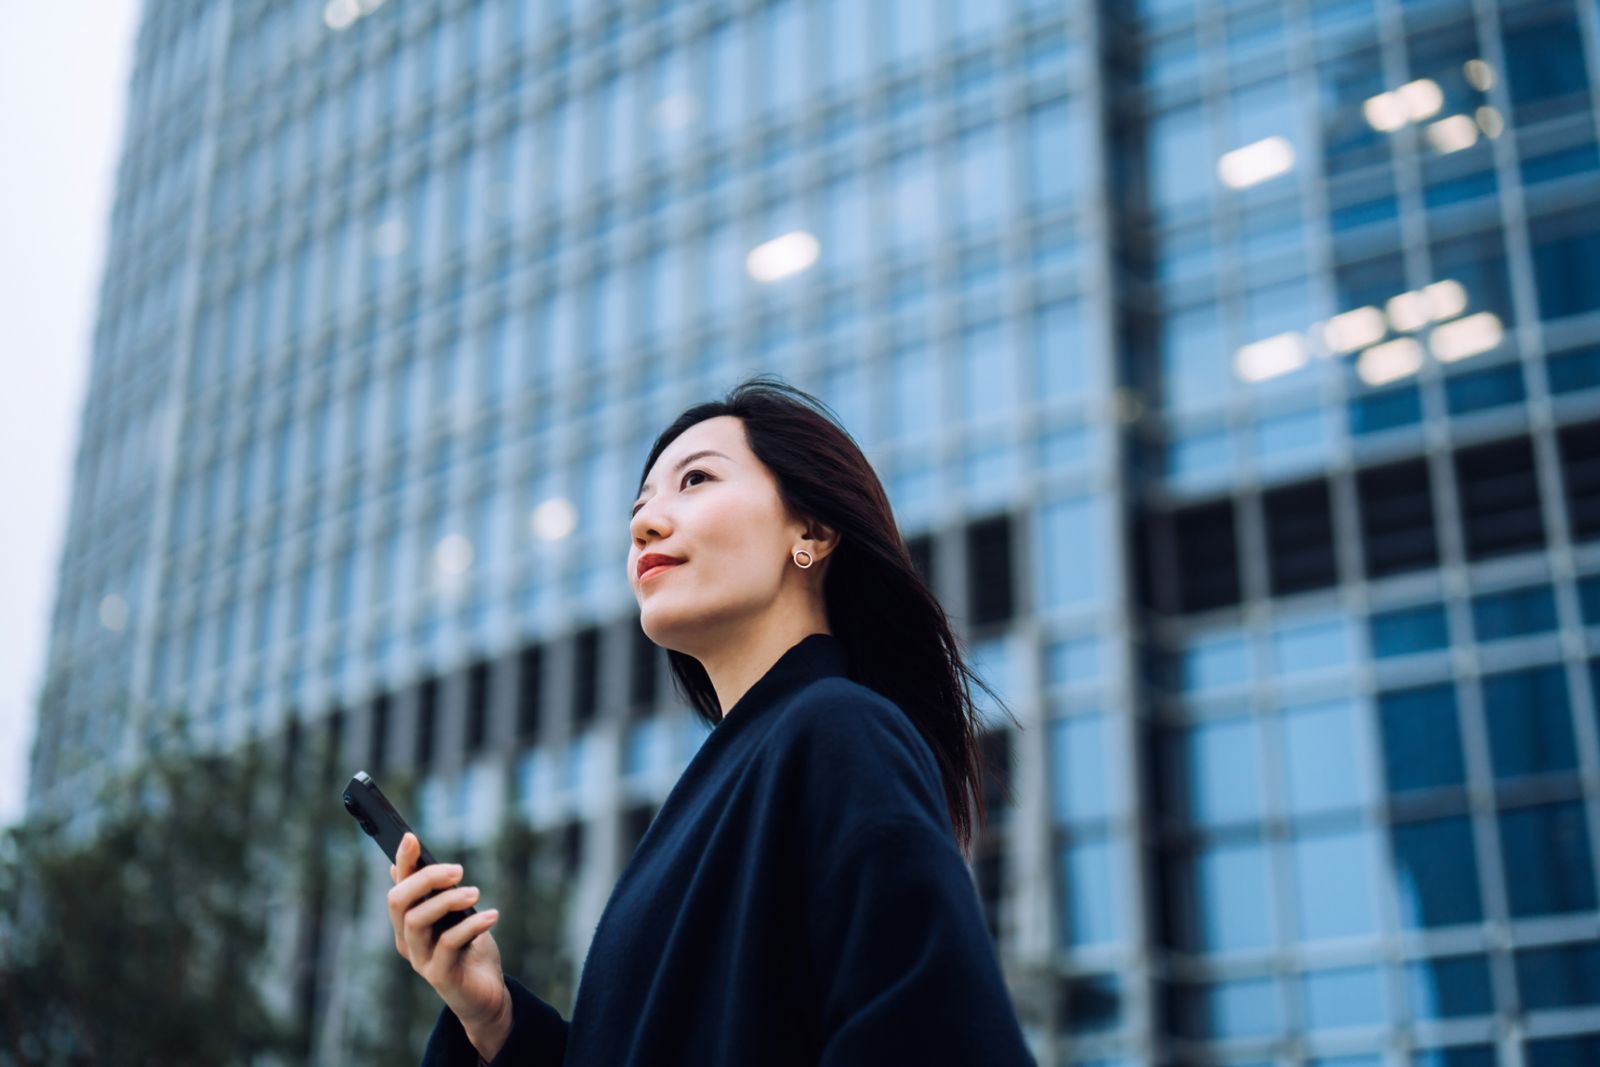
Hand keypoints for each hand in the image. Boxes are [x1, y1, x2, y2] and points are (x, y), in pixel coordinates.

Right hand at [387, 832, 511, 1058]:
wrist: (484, 994)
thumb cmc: (468, 950)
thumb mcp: (453, 915)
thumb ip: (433, 893)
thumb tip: (400, 864)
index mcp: (408, 923)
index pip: (398, 887)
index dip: (403, 862)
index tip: (411, 837)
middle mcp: (407, 940)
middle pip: (399, 902)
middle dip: (425, 879)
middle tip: (458, 870)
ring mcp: (420, 960)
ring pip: (417, 922)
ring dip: (447, 901)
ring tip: (475, 892)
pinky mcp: (439, 975)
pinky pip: (449, 944)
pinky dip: (471, 925)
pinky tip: (492, 915)